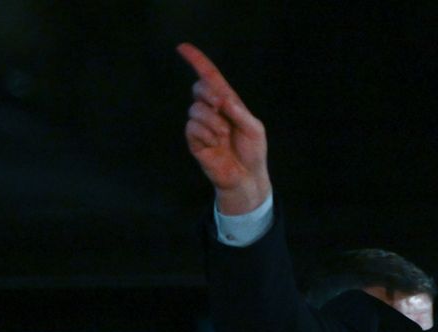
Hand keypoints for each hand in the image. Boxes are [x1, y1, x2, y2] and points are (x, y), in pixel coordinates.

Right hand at [177, 42, 271, 214]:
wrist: (246, 177)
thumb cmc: (253, 152)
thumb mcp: (255, 129)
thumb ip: (240, 112)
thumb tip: (222, 98)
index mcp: (228, 103)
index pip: (210, 78)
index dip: (198, 62)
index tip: (182, 47)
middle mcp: (212, 110)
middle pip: (199, 88)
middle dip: (210, 95)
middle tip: (222, 108)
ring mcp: (201, 125)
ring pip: (195, 109)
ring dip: (213, 123)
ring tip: (224, 137)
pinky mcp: (194, 140)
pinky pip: (192, 127)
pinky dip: (206, 134)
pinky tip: (216, 145)